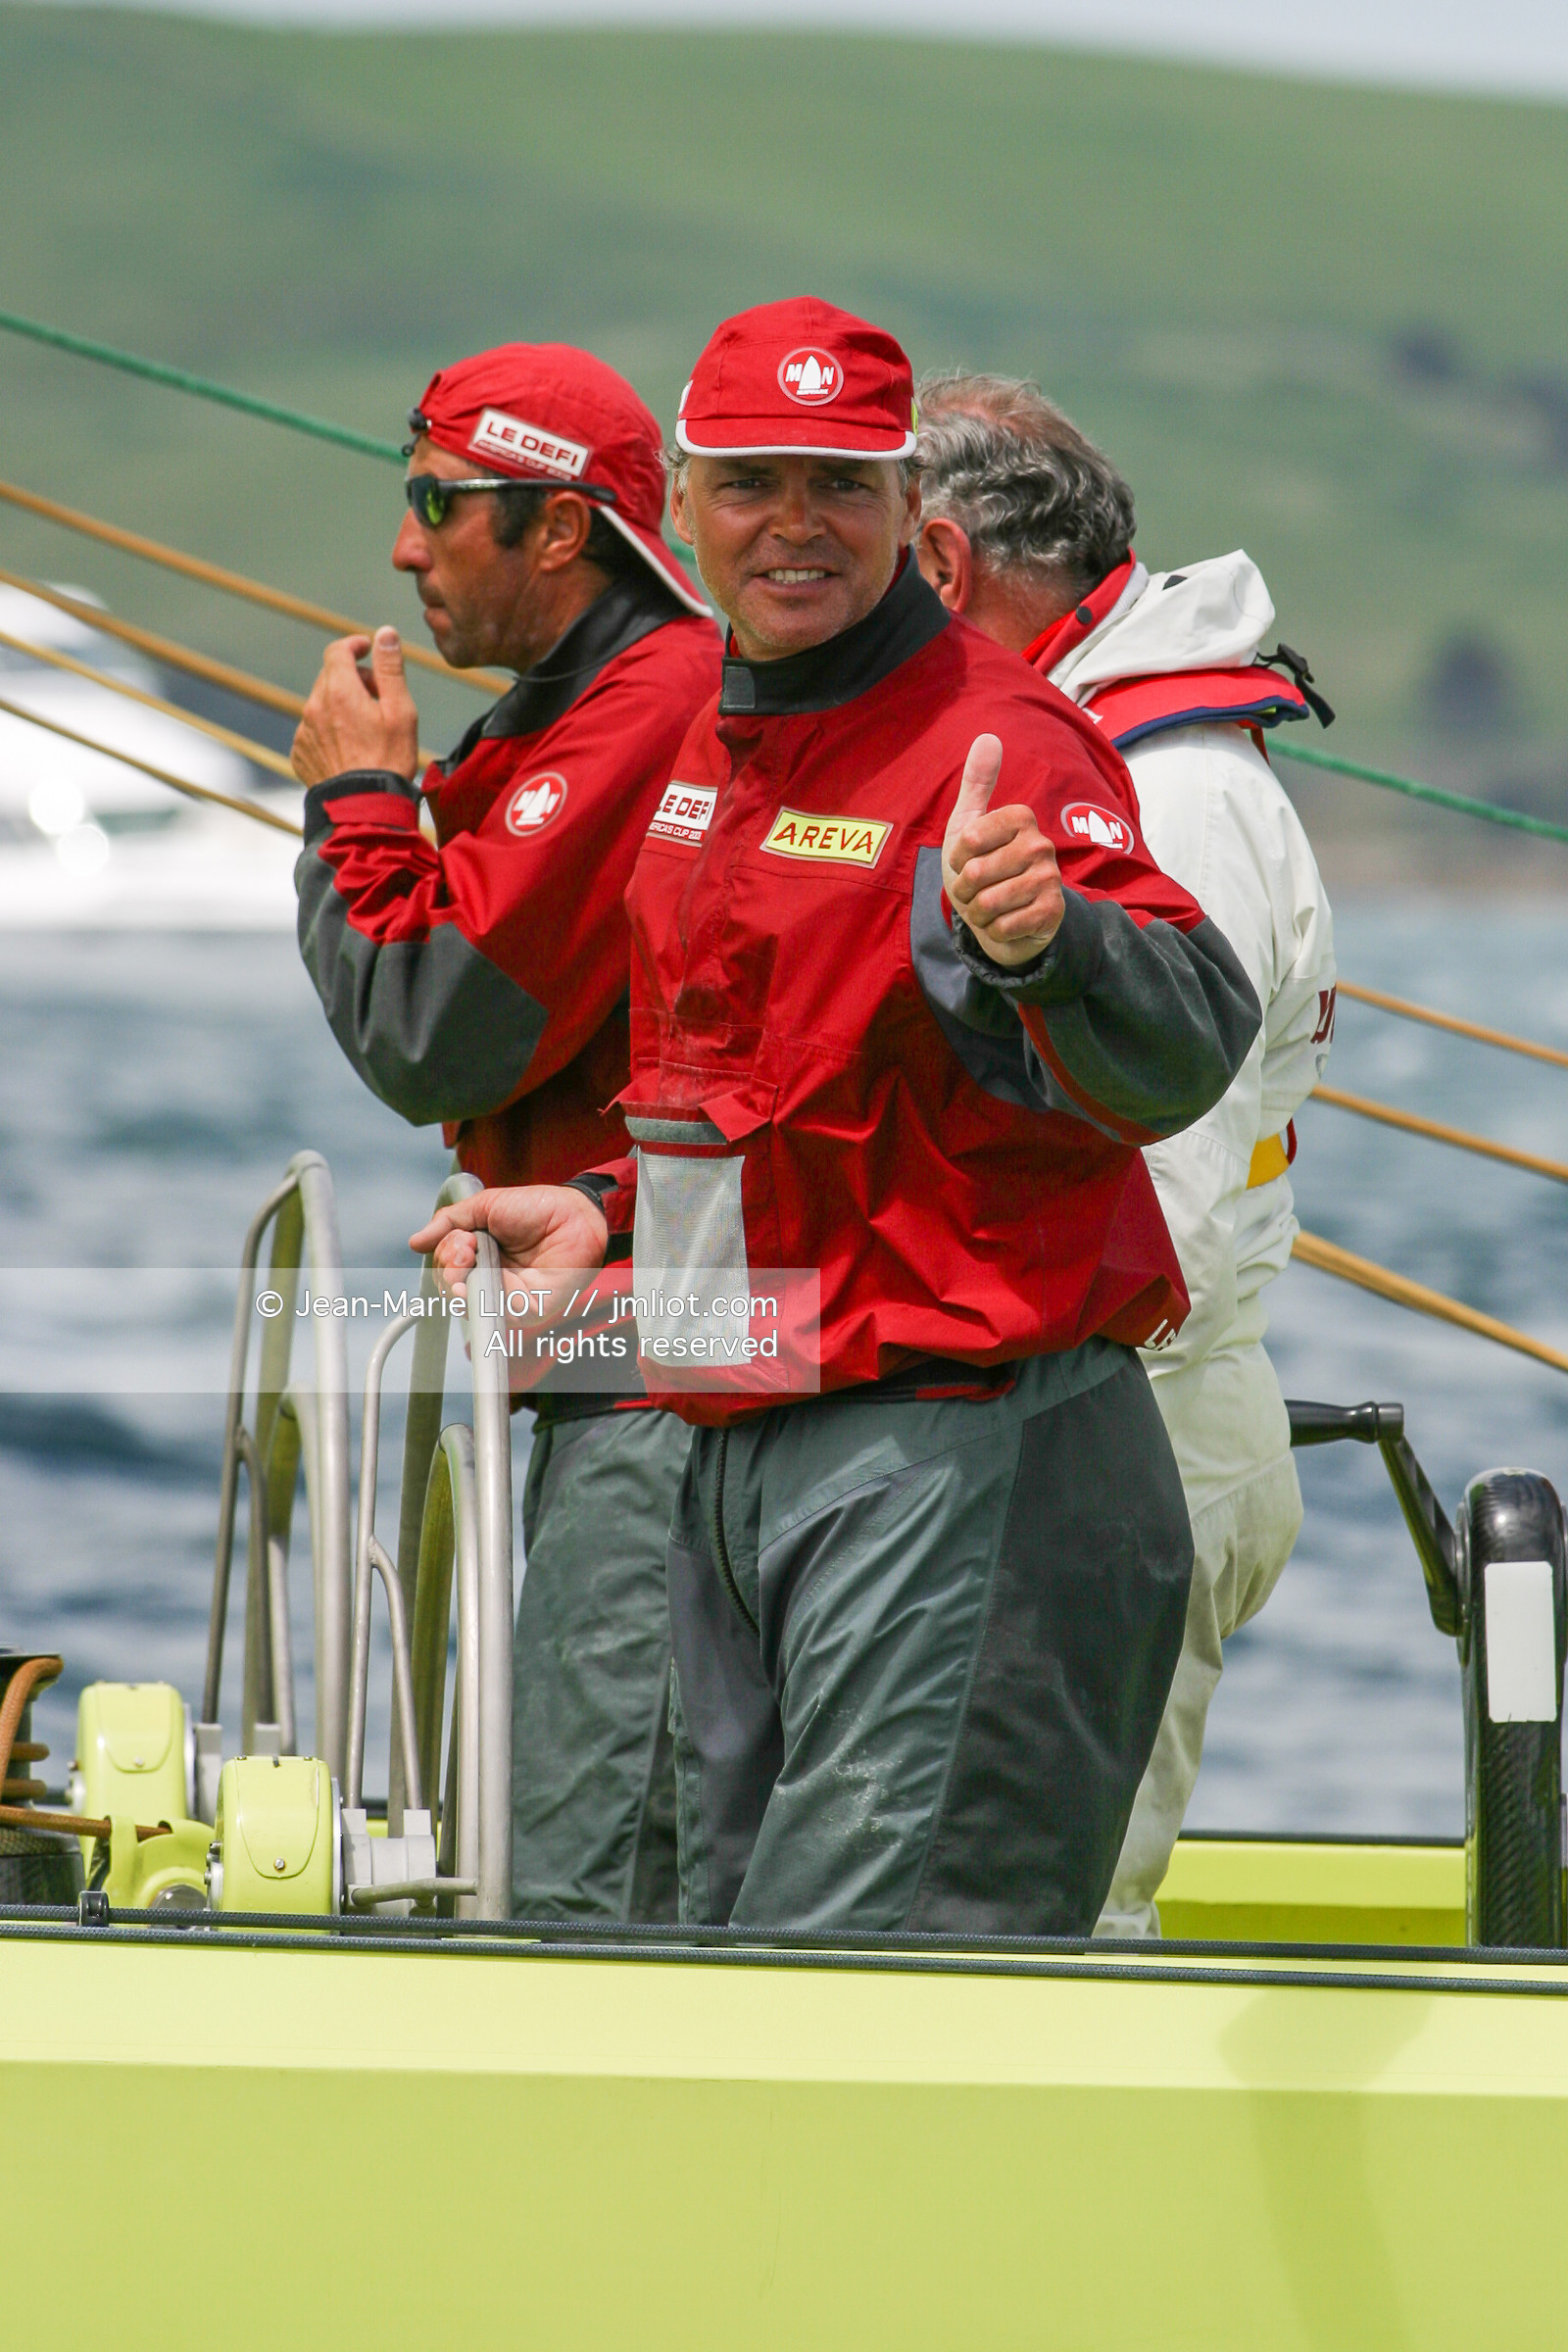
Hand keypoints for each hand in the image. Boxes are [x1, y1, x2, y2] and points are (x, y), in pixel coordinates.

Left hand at [291, 628, 420, 785]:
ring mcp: (304, 732)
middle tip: (380, 698)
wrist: (363, 809)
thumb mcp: (401, 711)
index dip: (354, 645)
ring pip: (321, 705)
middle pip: (331, 678)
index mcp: (339, 692)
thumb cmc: (388, 761)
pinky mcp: (300, 754)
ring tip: (367, 730)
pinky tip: (350, 750)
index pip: (338, 651)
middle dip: (354, 679)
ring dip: (341, 706)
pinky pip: (313, 731)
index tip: (367, 649)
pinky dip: (330, 731)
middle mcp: (314, 707)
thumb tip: (385, 633)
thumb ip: (390, 669)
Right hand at [409, 1185, 608, 1308]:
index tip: (460, 1240)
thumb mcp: (484, 1207)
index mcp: (480, 1256)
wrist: (575, 1215)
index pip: (447, 1269)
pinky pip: (496, 1314)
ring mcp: (507, 1297)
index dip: (445, 1258)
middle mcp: (490, 1279)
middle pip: (452, 1289)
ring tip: (471, 1257)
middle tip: (465, 1249)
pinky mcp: (526, 1311)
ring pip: (468, 1306)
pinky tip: (486, 1279)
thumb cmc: (537, 1208)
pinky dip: (485, 1298)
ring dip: (461, 1283)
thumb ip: (449, 1222)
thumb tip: (415, 1242)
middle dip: (449, 1268)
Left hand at [940, 733, 1064, 968]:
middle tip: (977, 889)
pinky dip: (994, 930)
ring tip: (988, 906)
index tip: (966, 860)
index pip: (968, 840)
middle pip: (977, 873)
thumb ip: (977, 783)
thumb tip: (988, 737)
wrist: (1006, 917)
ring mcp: (1050, 878)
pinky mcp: (1053, 912)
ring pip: (989, 903)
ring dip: (978, 912)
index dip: (957, 857)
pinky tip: (1005, 922)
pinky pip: (1004, 926)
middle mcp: (1041, 844)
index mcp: (1020, 818)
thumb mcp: (968, 824)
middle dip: (965, 890)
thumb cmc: (983, 868)